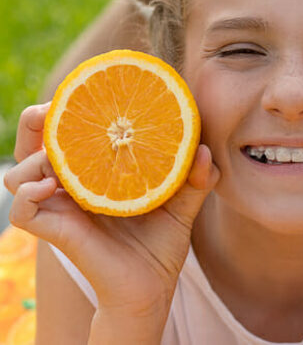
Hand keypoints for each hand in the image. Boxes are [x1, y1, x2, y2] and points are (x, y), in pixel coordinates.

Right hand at [5, 104, 219, 328]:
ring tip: (58, 152)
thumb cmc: (161, 244)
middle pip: (34, 145)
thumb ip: (196, 177)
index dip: (69, 111)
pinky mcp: (56, 232)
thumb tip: (205, 151)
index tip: (87, 91)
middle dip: (36, 120)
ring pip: (18, 173)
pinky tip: (54, 185)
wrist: (151, 289)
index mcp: (97, 174)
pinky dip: (28, 194)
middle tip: (54, 108)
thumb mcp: (182, 204)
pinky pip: (21, 210)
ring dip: (31, 155)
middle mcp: (73, 187)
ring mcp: (61, 208)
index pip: (71, 136)